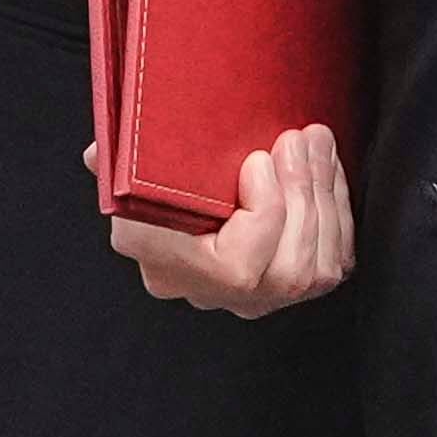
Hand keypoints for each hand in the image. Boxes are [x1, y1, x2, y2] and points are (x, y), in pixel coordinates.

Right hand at [108, 124, 352, 317]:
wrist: (171, 181)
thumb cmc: (150, 165)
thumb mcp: (130, 154)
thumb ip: (120, 154)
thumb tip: (99, 154)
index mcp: (164, 260)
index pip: (235, 270)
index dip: (265, 217)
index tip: (258, 161)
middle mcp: (207, 291)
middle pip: (285, 271)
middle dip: (304, 195)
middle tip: (300, 139)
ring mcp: (248, 297)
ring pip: (313, 271)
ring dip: (324, 199)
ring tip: (316, 145)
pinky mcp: (283, 288)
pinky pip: (328, 266)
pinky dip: (337, 216)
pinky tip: (327, 172)